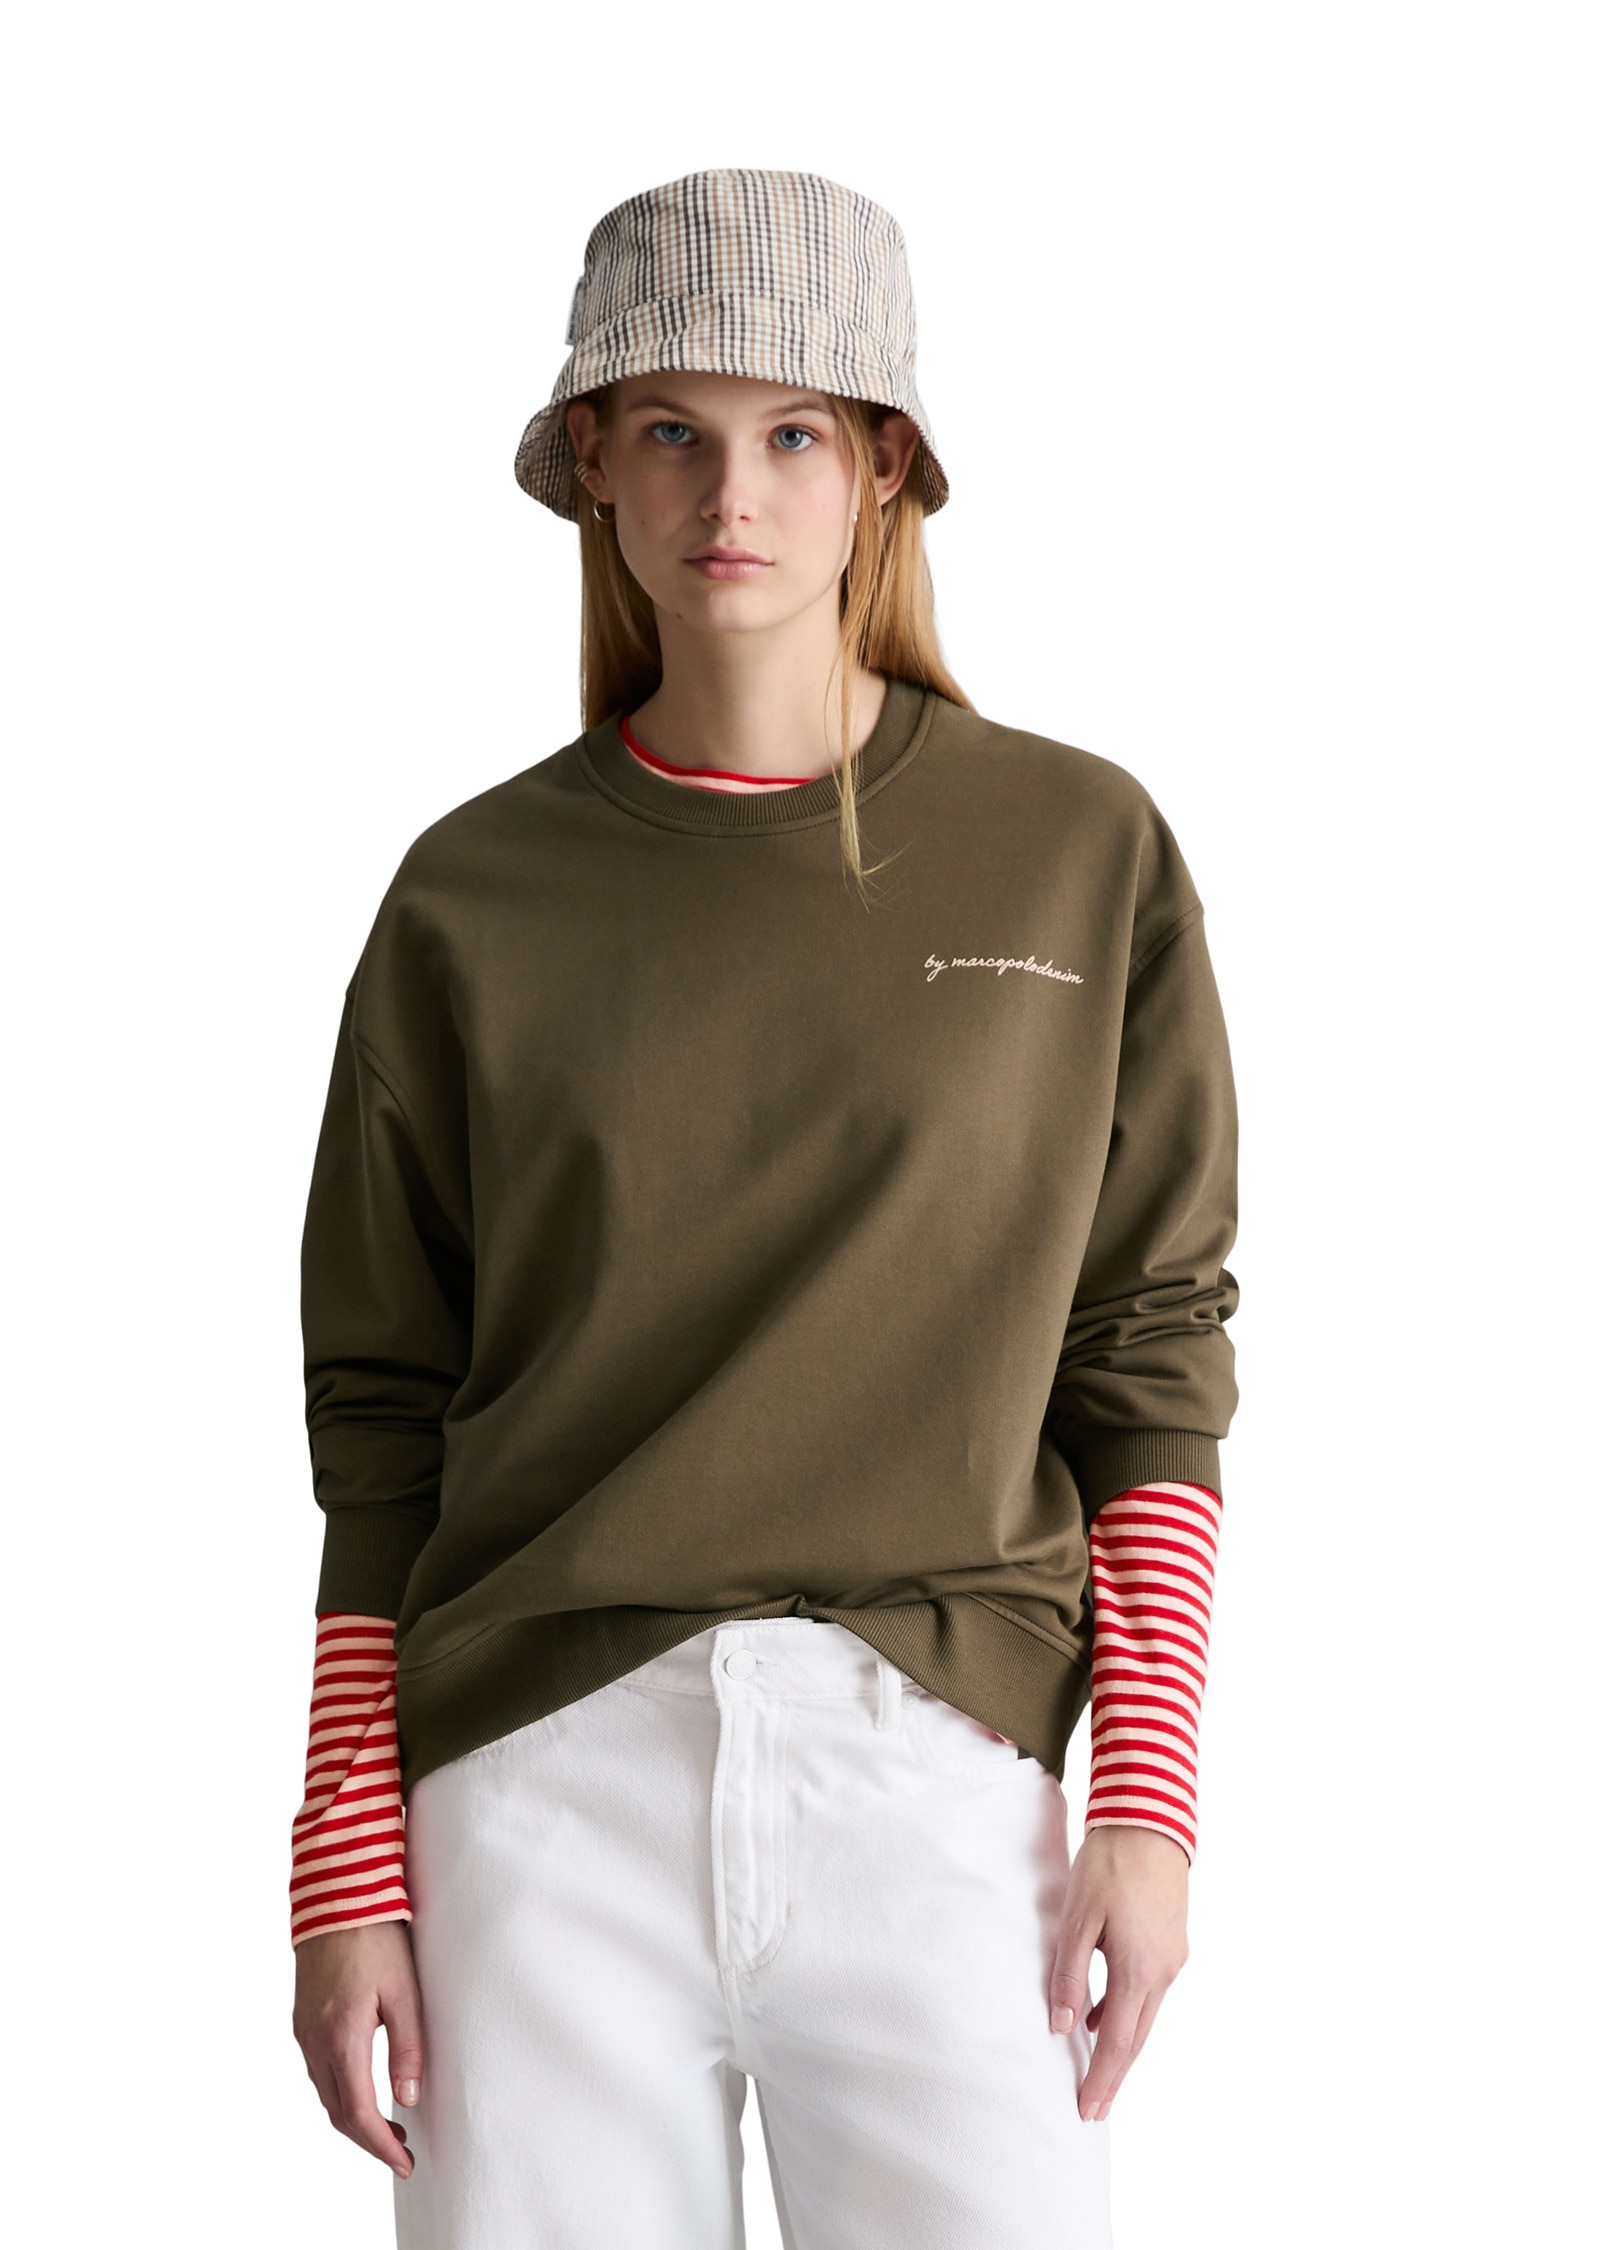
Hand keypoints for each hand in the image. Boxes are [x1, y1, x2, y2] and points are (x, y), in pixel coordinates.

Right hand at [293, 1920, 423, 2175]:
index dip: (381, 2145)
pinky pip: (318, 2072)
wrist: (337, 1897)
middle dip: (368, 2139)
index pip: (358, 2112)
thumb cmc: (376, 1938)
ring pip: (324, 2094)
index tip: (404, 2162)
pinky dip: (340, 2093)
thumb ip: (408, 2048)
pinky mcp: (303, 2021)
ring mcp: (304, 2032)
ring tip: (389, 2126)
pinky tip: (363, 2090)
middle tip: (401, 2151)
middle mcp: (315, 2041)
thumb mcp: (404, 1992)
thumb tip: (409, 2098)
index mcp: (342, 2037)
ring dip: (354, 2118)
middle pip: (337, 2113)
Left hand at [1048, 1824, 1189, 2121]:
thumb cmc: (1110, 1864)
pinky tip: (1104, 2017)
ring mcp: (1172, 1958)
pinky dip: (1129, 2012)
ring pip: (1146, 2016)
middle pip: (1137, 2038)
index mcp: (1138, 1969)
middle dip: (1114, 2075)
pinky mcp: (1172, 1943)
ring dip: (1122, 2046)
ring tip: (1098, 2073)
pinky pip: (1149, 1991)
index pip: (1119, 2042)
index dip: (1102, 2079)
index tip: (1088, 2110)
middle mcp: (1163, 1972)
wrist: (1150, 1822)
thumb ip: (1069, 1973)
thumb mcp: (1078, 1917)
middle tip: (1093, 2108)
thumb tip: (1062, 2024)